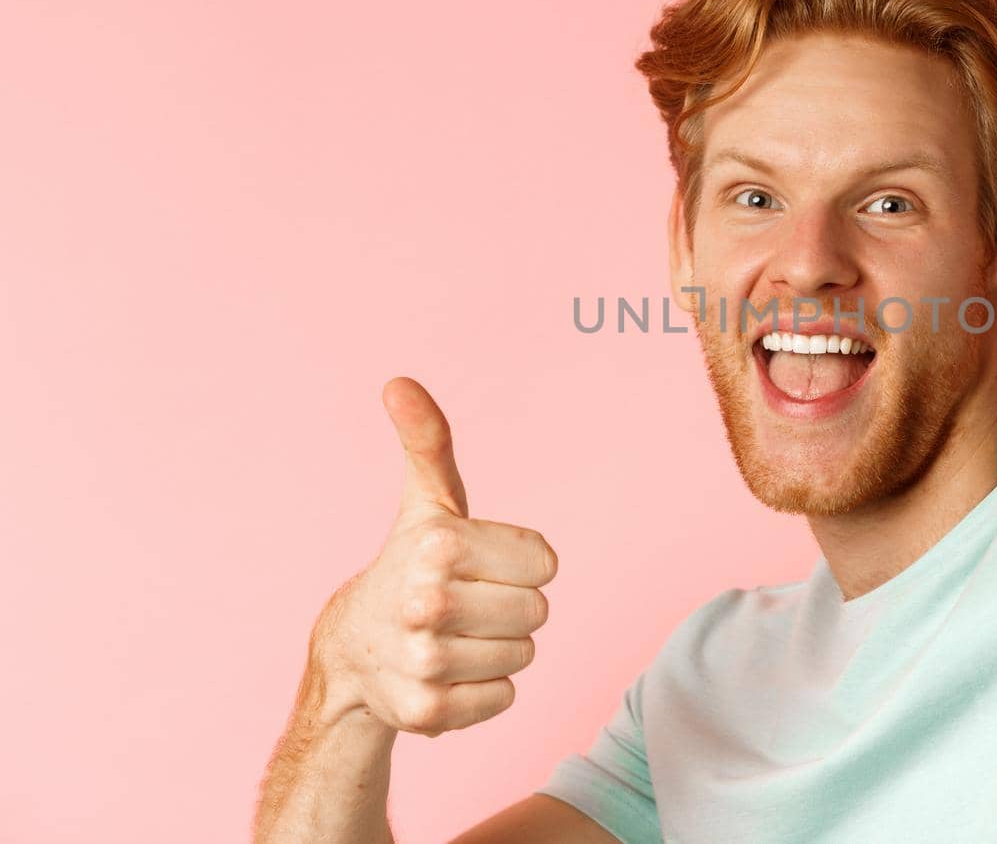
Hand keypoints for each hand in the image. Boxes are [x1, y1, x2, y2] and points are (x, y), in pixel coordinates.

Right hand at [310, 377, 557, 737]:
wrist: (351, 650)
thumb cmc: (410, 564)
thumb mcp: (427, 499)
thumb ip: (428, 440)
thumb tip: (398, 382)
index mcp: (440, 544)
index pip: (547, 564)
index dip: (519, 566)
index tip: (478, 565)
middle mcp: (426, 603)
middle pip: (539, 612)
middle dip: (510, 608)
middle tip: (465, 603)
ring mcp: (424, 662)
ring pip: (523, 656)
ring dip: (498, 649)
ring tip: (454, 636)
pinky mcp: (426, 713)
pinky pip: (504, 699)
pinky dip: (483, 691)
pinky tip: (446, 674)